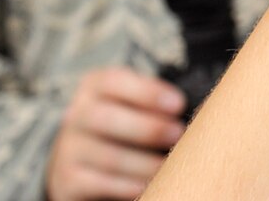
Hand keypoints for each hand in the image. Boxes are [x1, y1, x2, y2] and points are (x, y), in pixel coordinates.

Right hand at [45, 67, 183, 200]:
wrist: (81, 159)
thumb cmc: (124, 123)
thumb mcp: (132, 104)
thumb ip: (155, 102)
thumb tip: (200, 112)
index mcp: (94, 87)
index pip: (113, 81)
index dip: (147, 92)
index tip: (178, 103)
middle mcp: (76, 115)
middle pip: (105, 119)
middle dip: (147, 128)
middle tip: (179, 134)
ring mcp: (69, 149)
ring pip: (107, 156)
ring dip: (145, 163)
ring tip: (171, 165)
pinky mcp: (68, 180)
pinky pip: (100, 184)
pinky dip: (128, 186)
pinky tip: (150, 186)